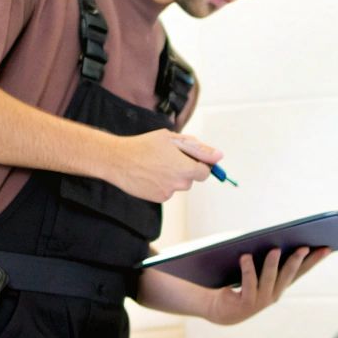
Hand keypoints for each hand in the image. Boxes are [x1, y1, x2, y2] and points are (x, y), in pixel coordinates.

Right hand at [106, 130, 220, 202]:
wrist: (118, 160)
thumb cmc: (145, 145)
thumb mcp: (172, 139)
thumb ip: (198, 149)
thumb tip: (218, 156)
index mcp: (186, 168)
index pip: (206, 172)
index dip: (200, 164)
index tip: (192, 158)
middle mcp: (179, 183)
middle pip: (192, 179)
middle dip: (185, 169)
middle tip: (168, 157)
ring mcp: (169, 192)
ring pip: (179, 185)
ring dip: (173, 176)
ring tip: (156, 164)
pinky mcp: (159, 198)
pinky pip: (168, 191)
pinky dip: (162, 183)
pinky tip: (150, 173)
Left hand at [205, 247, 329, 325]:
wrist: (218, 308)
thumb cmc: (237, 282)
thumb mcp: (255, 266)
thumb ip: (265, 254)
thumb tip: (273, 239)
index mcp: (280, 284)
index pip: (302, 270)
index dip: (315, 260)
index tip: (328, 247)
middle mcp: (274, 293)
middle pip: (289, 274)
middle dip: (297, 260)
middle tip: (304, 246)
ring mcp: (261, 300)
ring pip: (270, 279)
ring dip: (273, 264)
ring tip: (275, 249)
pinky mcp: (245, 304)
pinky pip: (248, 284)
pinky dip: (248, 269)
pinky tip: (245, 256)